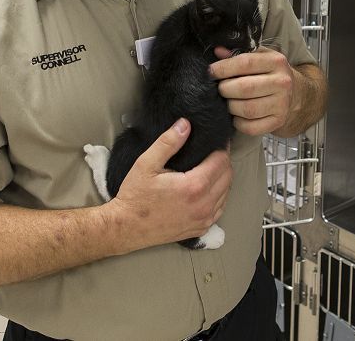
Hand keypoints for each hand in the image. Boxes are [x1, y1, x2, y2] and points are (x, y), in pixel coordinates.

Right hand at [109, 119, 232, 248]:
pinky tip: (207, 189)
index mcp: (193, 186)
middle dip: (223, 161)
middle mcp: (203, 204)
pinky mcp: (200, 228)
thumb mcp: (147, 164)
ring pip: (226, 193)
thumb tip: (185, 125)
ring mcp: (203, 219)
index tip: (216, 141)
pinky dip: (218, 196)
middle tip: (212, 153)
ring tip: (209, 168)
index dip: (221, 148)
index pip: (221, 161)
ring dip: (222, 179)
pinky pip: (219, 209)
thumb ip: (168, 142)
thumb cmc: (135, 197)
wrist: (127, 228)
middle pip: (227, 176)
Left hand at [210, 46, 295, 135]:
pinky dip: (238, 123)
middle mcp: (282, 82)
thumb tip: (217, 51)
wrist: (298, 95)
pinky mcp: (278, 121)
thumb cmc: (272, 74)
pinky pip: (251, 127)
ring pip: (246, 109)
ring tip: (229, 101)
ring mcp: (281, 104)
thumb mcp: (261, 58)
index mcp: (276, 61)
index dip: (223, 68)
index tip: (211, 72)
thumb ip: (239, 54)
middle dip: (225, 89)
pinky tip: (238, 115)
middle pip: (244, 88)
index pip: (245, 63)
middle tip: (221, 89)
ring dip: (231, 106)